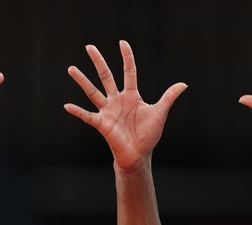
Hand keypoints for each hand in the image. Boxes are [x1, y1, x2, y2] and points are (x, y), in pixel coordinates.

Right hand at [65, 42, 186, 169]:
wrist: (139, 155)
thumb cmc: (148, 135)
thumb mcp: (160, 113)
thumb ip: (169, 97)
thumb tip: (183, 84)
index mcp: (131, 96)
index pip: (128, 71)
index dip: (126, 57)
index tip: (122, 43)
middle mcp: (117, 100)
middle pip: (106, 76)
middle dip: (98, 61)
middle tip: (89, 47)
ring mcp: (108, 111)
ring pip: (93, 91)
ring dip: (82, 80)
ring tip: (71, 68)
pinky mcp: (102, 123)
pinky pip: (87, 116)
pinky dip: (77, 111)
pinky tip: (67, 106)